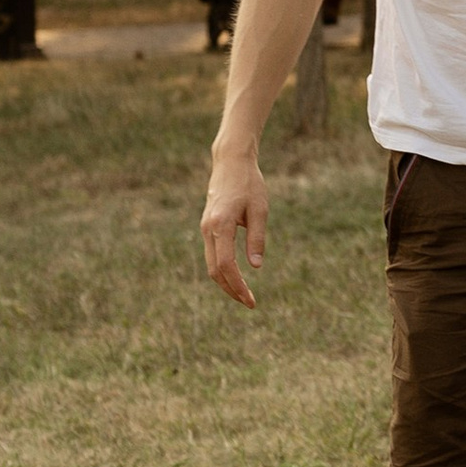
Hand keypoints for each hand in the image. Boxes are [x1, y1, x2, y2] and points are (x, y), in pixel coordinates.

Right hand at [202, 150, 267, 307]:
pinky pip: (212, 255)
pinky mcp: (207, 227)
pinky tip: (236, 277)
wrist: (231, 163)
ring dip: (226, 282)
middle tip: (249, 303)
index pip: (226, 265)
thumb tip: (255, 267)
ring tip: (244, 295)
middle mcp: (208, 229)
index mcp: (221, 225)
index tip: (251, 300)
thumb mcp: (260, 210)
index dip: (238, 285)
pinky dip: (222, 270)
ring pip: (211, 264)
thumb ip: (257, 238)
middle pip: (215, 270)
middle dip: (231, 290)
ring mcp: (205, 228)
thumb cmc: (249, 184)